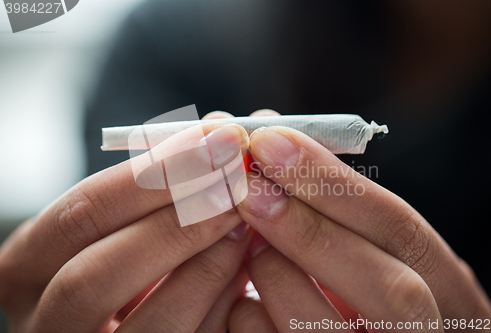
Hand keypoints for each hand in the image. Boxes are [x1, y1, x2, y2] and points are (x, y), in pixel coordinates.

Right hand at [0, 121, 250, 332]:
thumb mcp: (126, 214)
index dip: (153, 174)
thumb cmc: (127, 247)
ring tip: (247, 219)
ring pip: (152, 322)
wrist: (134, 314)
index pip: (82, 212)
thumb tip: (221, 126)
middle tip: (236, 181)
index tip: (216, 140)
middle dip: (178, 219)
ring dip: (209, 262)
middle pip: (98, 272)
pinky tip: (245, 262)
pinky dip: (223, 301)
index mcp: (31, 264)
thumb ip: (165, 176)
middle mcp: (47, 319)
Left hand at [231, 122, 490, 331]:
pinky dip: (250, 317)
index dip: (332, 182)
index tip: (270, 142)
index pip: (401, 228)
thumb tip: (271, 138)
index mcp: (446, 287)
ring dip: (274, 274)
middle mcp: (430, 332)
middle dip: (308, 229)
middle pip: (390, 289)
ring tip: (248, 245)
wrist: (360, 331)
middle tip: (247, 186)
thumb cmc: (362, 284)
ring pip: (327, 330)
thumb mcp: (368, 244)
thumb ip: (333, 201)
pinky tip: (244, 296)